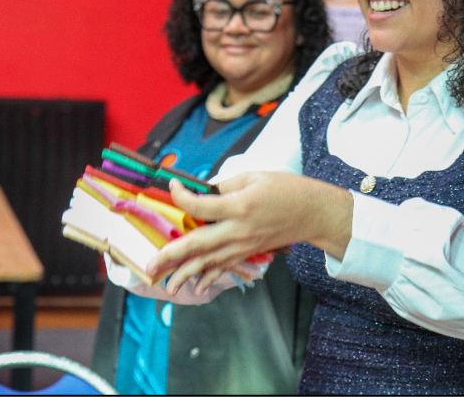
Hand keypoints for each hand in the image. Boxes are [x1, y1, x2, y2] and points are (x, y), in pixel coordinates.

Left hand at [146, 172, 352, 295]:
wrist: (313, 213)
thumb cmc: (287, 190)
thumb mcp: (255, 176)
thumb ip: (226, 184)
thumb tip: (203, 192)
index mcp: (239, 206)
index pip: (200, 206)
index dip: (181, 196)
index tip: (172, 187)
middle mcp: (238, 230)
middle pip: (198, 244)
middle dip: (171, 255)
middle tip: (150, 264)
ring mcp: (244, 245)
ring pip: (209, 262)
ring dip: (186, 274)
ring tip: (166, 284)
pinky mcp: (249, 252)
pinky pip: (225, 267)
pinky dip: (210, 277)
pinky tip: (196, 286)